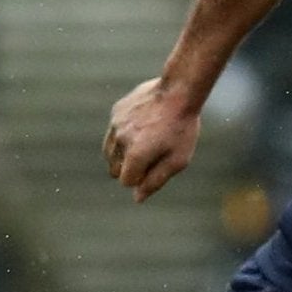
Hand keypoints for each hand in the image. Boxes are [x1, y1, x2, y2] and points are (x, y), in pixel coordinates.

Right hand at [104, 78, 199, 201]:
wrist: (178, 93)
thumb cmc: (182, 129)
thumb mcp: (178, 160)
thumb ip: (155, 181)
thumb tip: (137, 198)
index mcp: (135, 155)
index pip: (126, 181)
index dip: (141, 179)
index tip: (156, 167)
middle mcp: (120, 141)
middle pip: (114, 169)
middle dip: (130, 168)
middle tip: (152, 155)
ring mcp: (115, 125)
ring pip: (109, 152)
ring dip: (124, 154)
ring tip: (146, 143)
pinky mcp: (115, 112)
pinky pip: (113, 132)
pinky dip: (124, 135)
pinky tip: (144, 126)